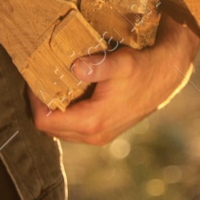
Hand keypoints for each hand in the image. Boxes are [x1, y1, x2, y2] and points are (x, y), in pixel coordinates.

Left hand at [29, 16, 199, 144]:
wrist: (165, 77)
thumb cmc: (142, 69)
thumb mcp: (120, 63)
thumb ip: (97, 66)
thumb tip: (76, 67)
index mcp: (92, 122)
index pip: (46, 121)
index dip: (34, 101)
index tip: (33, 80)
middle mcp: (93, 135)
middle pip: (50, 128)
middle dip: (41, 106)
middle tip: (39, 81)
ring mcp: (98, 136)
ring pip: (60, 130)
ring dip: (53, 111)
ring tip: (52, 86)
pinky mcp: (103, 132)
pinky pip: (73, 128)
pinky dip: (65, 113)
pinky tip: (68, 93)